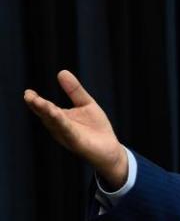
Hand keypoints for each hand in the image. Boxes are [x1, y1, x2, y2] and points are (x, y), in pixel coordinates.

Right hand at [23, 70, 127, 189]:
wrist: (110, 149)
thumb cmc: (96, 128)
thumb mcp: (86, 104)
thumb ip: (74, 90)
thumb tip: (61, 72)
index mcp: (59, 117)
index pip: (45, 108)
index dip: (36, 101)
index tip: (28, 92)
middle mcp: (59, 127)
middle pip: (46, 115)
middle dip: (38, 106)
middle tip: (29, 96)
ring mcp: (67, 136)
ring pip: (55, 123)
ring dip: (47, 112)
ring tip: (38, 102)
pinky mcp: (77, 143)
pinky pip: (68, 131)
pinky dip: (63, 124)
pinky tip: (57, 116)